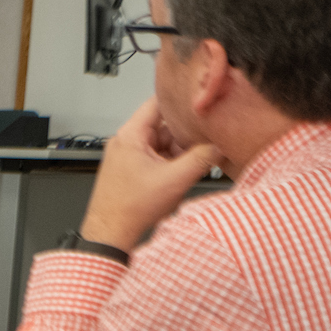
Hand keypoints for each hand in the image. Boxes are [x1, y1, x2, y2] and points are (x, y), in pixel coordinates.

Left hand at [80, 98, 220, 250]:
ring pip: (163, 142)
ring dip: (181, 149)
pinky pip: (157, 156)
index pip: (157, 103)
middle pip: (164, 125)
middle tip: (209, 136)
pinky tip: (186, 170)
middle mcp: (126, 142)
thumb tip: (220, 145)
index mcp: (131, 136)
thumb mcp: (176, 179)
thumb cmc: (130, 208)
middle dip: (186, 132)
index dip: (180, 99)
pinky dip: (172, 161)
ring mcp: (128, 156)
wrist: (110, 233)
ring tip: (200, 157)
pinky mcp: (132, 169)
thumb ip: (202, 157)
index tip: (199, 97)